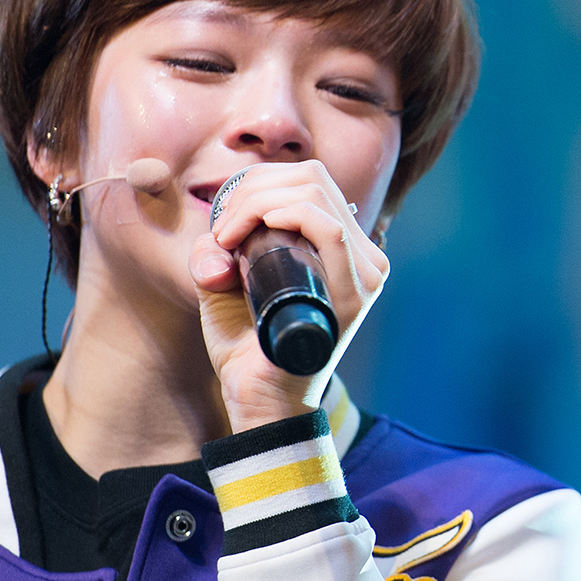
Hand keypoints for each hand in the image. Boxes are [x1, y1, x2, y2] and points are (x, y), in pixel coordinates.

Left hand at [189, 161, 389, 431]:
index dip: (259, 182)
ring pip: (315, 195)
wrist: (258, 400)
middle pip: (312, 179)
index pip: (310, 182)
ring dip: (259, 201)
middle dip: (254, 188)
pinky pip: (328, 229)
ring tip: (228, 236)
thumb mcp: (225, 285)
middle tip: (221, 229)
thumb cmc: (247, 346)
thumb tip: (216, 240)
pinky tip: (255, 230)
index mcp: (342, 247)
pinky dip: (286, 214)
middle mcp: (362, 256)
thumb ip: (216, 252)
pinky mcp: (353, 293)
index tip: (222, 221)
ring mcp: (364, 273)